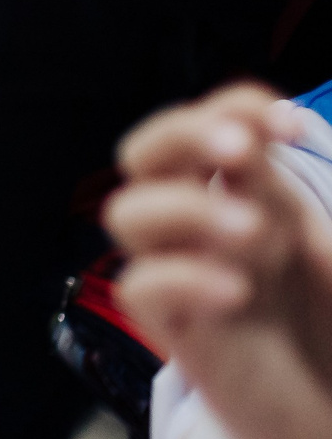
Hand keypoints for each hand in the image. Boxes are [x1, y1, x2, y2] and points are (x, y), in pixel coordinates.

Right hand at [109, 83, 331, 438]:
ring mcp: (185, 276)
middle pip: (146, 153)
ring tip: (255, 235)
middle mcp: (207, 228)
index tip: (291, 125)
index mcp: (254, 198)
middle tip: (241, 151)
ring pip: (127, 213)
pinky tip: (237, 293)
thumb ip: (322, 221)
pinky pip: (142, 289)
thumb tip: (278, 171)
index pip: (212, 124)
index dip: (237, 105)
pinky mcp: (177, 333)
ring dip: (185, 206)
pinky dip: (183, 278)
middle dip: (185, 135)